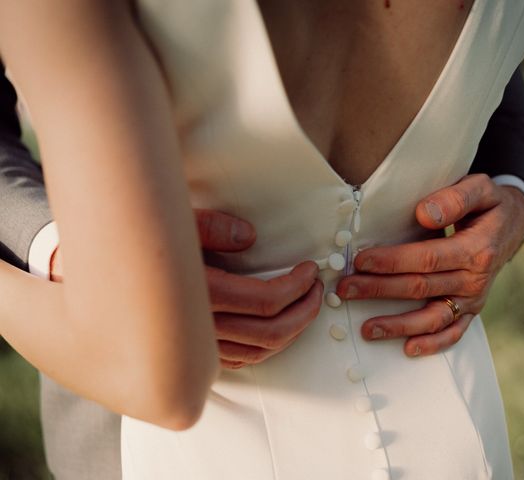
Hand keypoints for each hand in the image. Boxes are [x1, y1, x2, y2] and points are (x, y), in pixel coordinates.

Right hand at [51, 209, 322, 368]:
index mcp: (199, 294)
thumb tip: (252, 238)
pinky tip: (279, 328)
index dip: (296, 287)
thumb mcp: (174, 224)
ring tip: (307, 306)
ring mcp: (198, 346)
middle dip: (304, 312)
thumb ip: (213, 228)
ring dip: (293, 330)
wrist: (99, 280)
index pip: (265, 301)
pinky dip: (268, 348)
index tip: (310, 270)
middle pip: (271, 333)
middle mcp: (200, 327)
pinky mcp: (196, 354)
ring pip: (260, 351)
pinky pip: (241, 361)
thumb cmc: (142, 246)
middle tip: (318, 290)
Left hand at [336, 174, 523, 356]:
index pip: (427, 258)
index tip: (360, 261)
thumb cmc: (488, 204)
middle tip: (345, 290)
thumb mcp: (480, 189)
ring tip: (366, 329)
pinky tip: (407, 348)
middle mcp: (475, 278)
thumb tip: (424, 213)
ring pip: (433, 317)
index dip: (392, 261)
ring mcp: (473, 298)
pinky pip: (453, 332)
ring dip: (398, 325)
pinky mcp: (471, 310)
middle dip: (379, 290)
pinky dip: (432, 343)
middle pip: (420, 287)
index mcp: (476, 249)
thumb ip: (455, 198)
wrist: (512, 224)